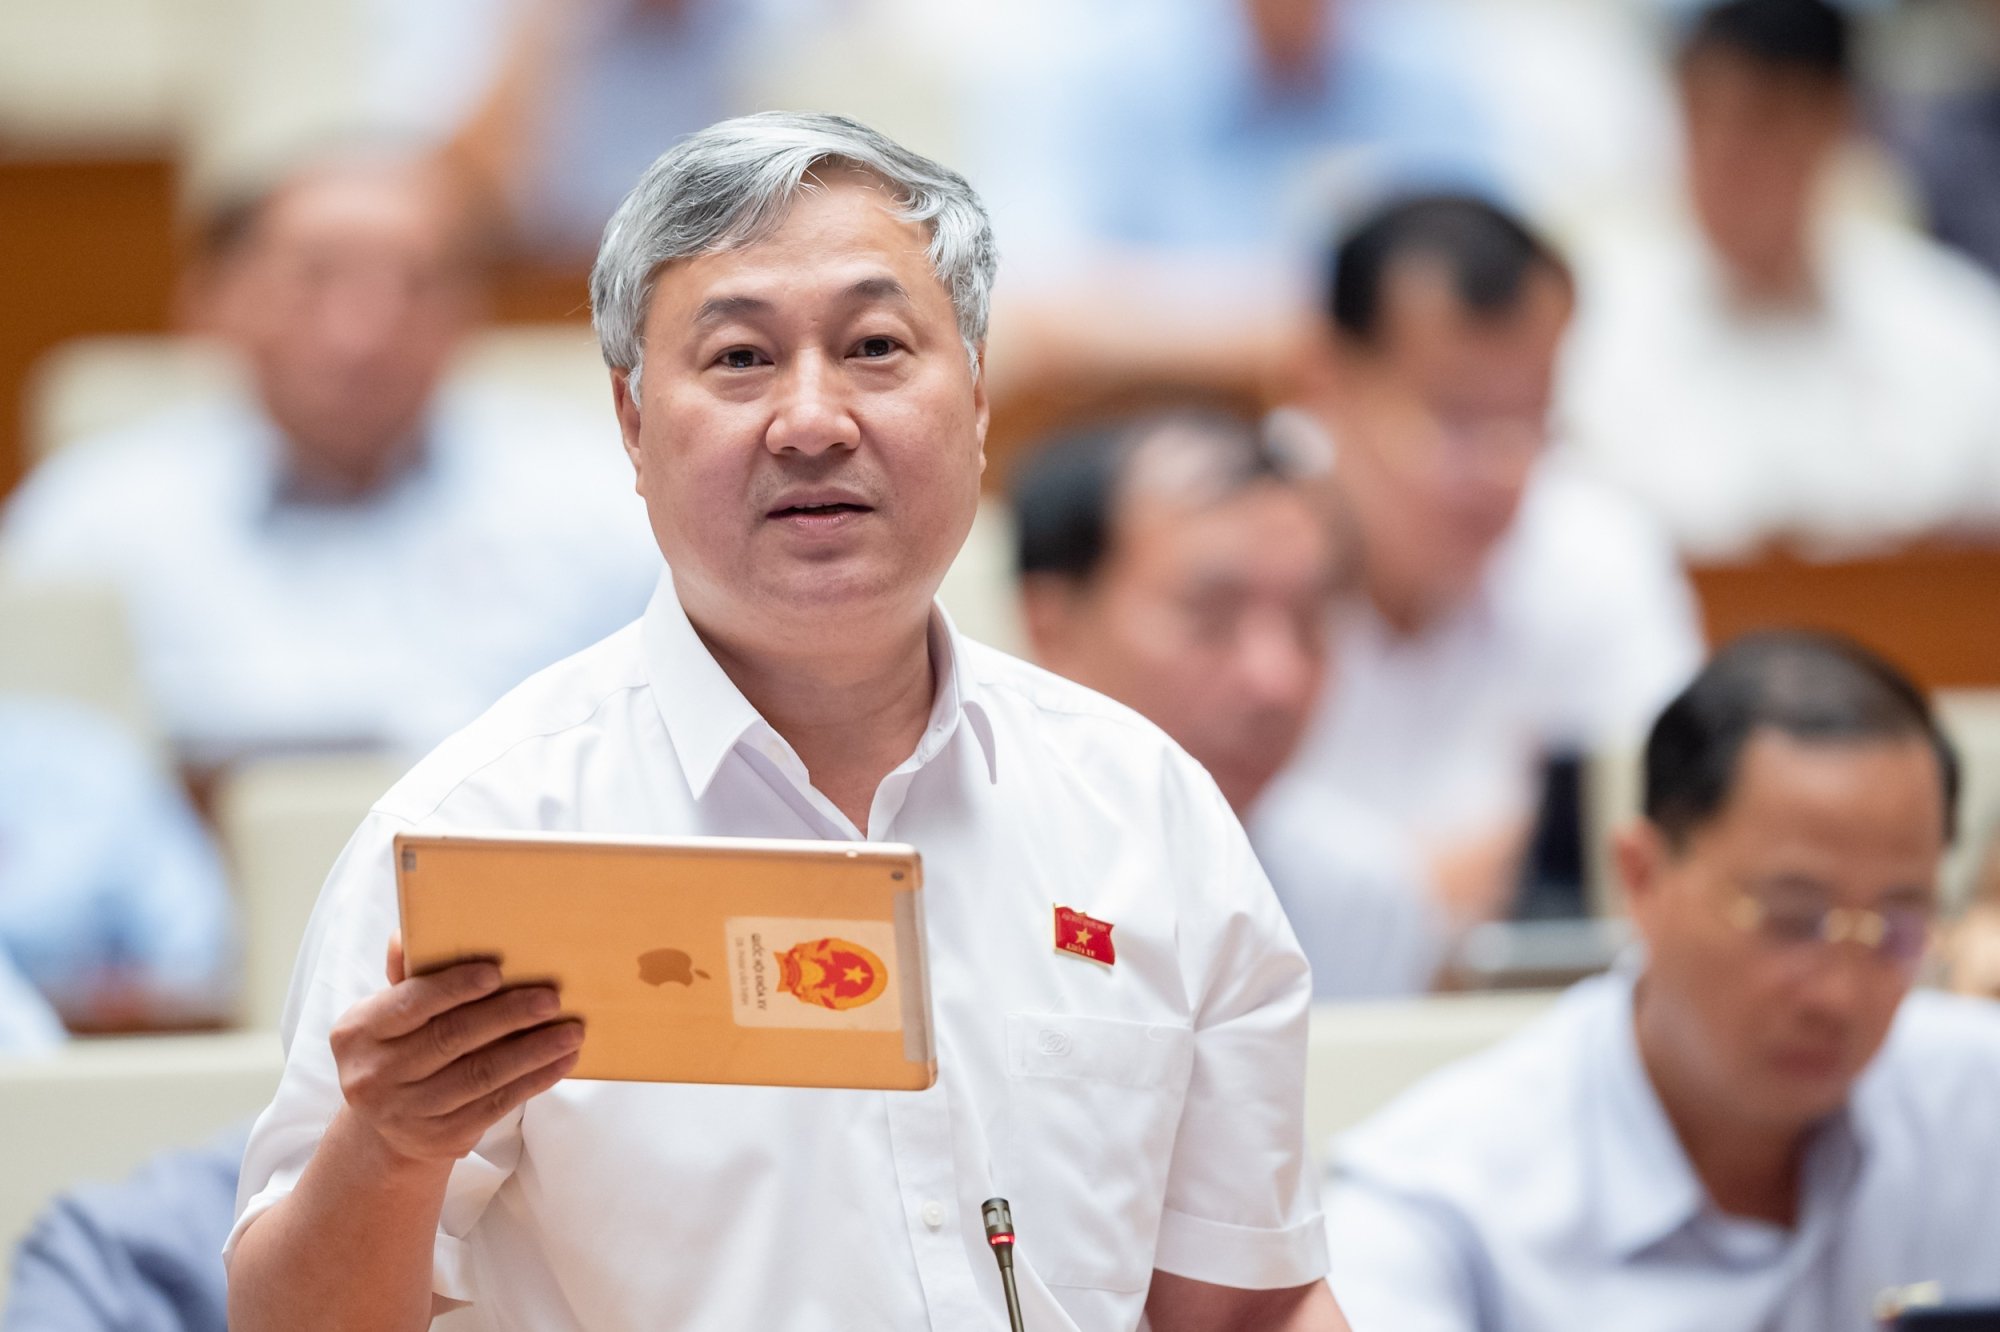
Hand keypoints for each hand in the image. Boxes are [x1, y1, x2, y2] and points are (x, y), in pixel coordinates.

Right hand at [329, 934, 582, 1164]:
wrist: (386, 1129)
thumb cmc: (398, 1050)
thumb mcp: (386, 1016)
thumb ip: (404, 978)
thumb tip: (406, 935)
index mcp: (357, 1033)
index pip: (409, 1004)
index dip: (453, 987)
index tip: (496, 972)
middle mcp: (374, 1076)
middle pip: (451, 1039)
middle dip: (507, 1016)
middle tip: (551, 999)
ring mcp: (407, 1112)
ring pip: (480, 1075)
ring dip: (533, 1051)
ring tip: (571, 1031)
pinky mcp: (440, 1138)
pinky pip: (496, 1105)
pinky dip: (534, 1081)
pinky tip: (561, 1061)